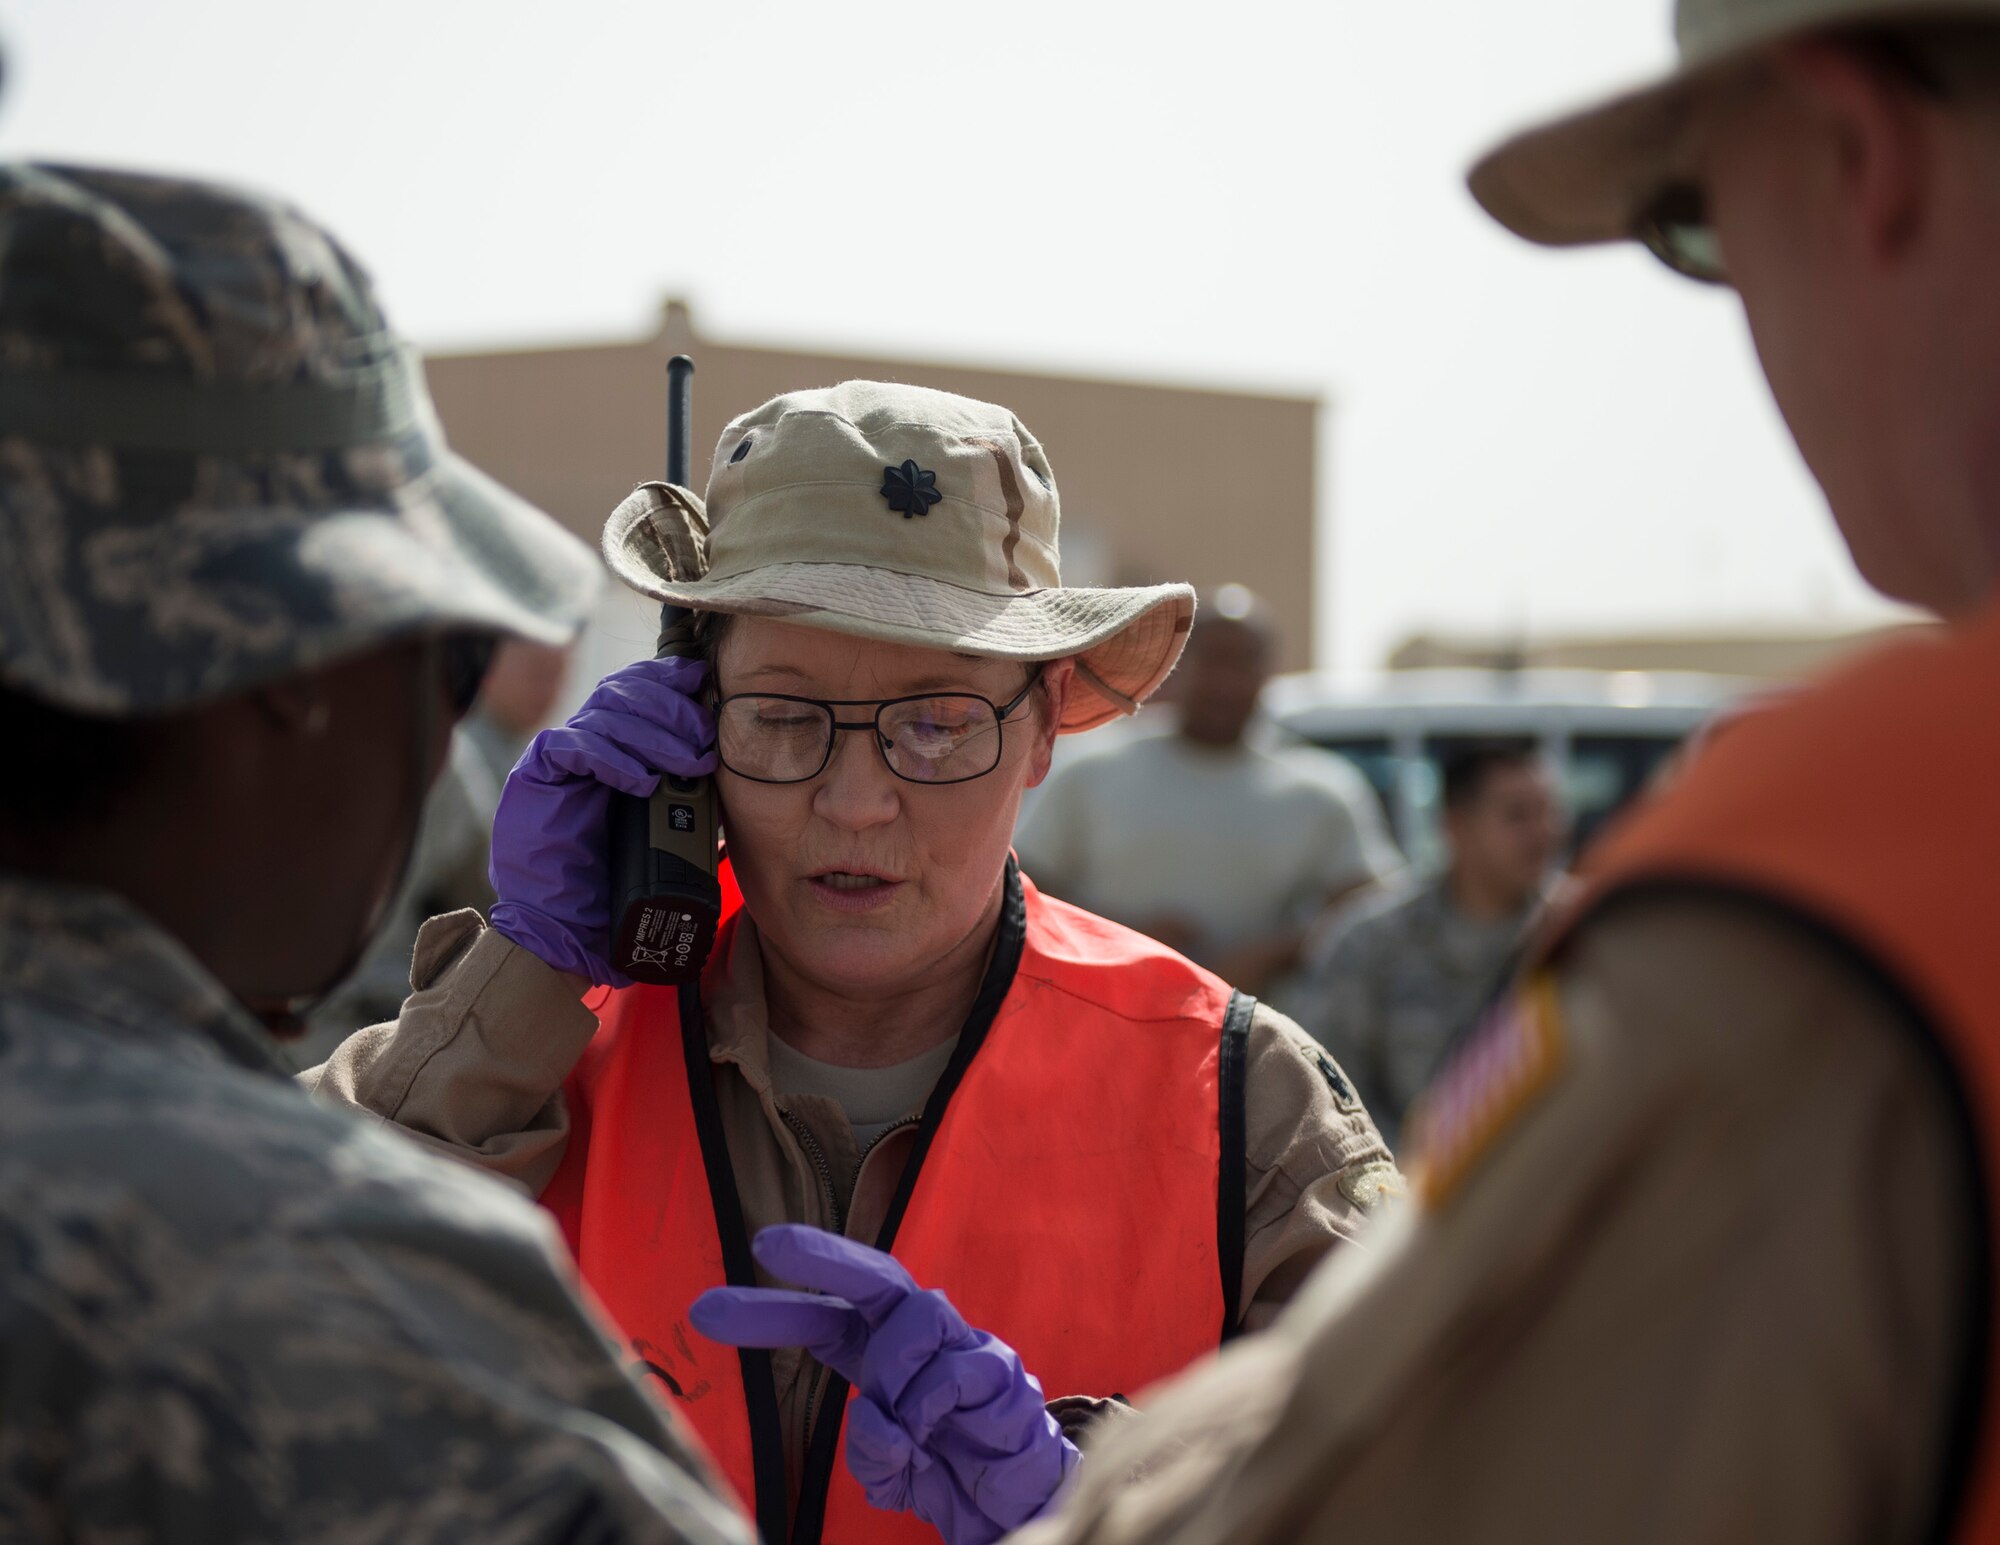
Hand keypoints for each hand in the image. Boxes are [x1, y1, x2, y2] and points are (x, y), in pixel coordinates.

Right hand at [487, 656, 716, 987]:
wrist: (563, 925)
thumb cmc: (614, 880)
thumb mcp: (660, 827)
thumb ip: (683, 792)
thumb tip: (724, 768)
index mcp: (612, 746)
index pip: (637, 691)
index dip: (668, 679)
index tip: (703, 681)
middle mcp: (582, 743)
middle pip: (623, 693)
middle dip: (670, 707)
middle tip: (704, 734)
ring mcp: (556, 759)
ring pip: (605, 715)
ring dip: (653, 735)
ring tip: (686, 763)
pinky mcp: (534, 778)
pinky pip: (574, 747)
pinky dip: (613, 759)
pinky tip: (641, 782)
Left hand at [690, 1226, 1078, 1544]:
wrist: (1021, 1505)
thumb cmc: (950, 1470)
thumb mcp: (890, 1469)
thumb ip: (871, 1448)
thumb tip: (872, 1419)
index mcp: (884, 1354)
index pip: (825, 1321)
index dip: (770, 1312)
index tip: (705, 1310)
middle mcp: (923, 1336)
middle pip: (874, 1274)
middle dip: (820, 1253)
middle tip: (768, 1243)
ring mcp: (966, 1344)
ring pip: (913, 1317)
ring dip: (893, 1374)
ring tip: (907, 1430)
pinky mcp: (1002, 1370)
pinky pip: (951, 1371)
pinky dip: (928, 1411)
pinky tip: (938, 1441)